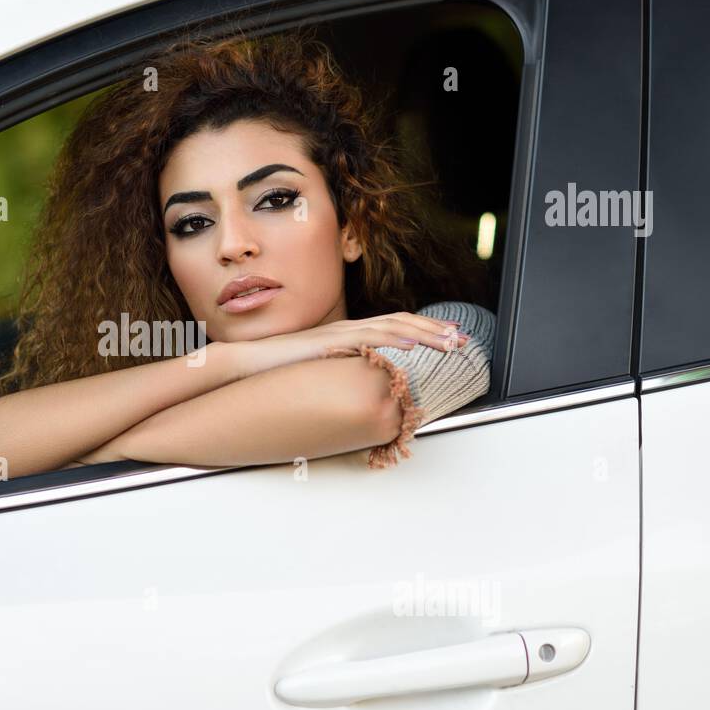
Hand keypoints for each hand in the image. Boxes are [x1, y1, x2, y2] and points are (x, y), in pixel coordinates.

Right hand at [228, 312, 469, 379]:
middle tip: (462, 338)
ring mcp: (340, 333)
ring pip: (392, 327)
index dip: (425, 331)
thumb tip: (361, 386)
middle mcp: (349, 329)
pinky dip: (394, 339)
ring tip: (449, 341)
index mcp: (348, 335)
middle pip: (402, 323)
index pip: (394, 327)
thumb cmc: (277, 370)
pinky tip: (413, 345)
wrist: (247, 362)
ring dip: (424, 334)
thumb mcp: (318, 372)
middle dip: (435, 330)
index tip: (449, 338)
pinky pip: (368, 339)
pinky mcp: (329, 342)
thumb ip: (340, 372)